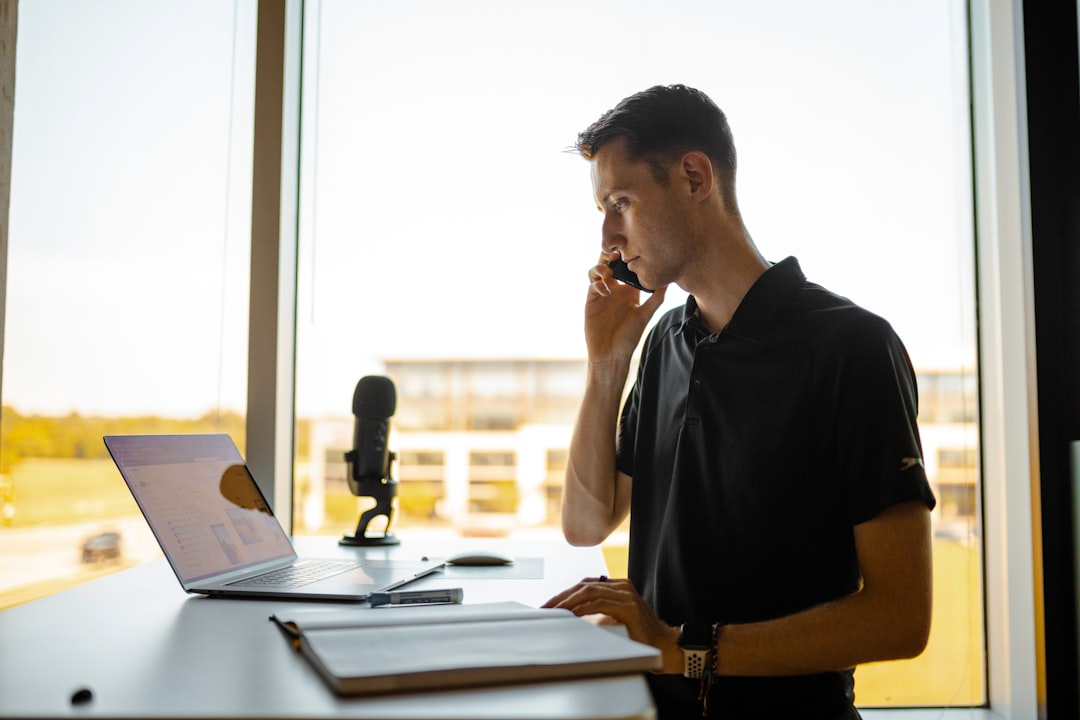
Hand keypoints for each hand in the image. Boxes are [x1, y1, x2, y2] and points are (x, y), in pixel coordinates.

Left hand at [542, 575, 682, 673]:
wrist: (664, 646)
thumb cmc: (639, 635)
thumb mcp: (614, 619)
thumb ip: (598, 612)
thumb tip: (571, 615)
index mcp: (618, 586)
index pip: (586, 584)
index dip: (566, 593)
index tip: (550, 604)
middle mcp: (622, 586)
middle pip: (584, 585)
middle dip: (562, 597)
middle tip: (546, 608)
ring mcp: (627, 595)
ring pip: (590, 592)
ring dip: (569, 602)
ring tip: (554, 612)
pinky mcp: (630, 607)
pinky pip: (600, 604)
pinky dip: (583, 609)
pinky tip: (572, 615)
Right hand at [585, 252, 666, 365]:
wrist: (611, 354)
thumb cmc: (629, 337)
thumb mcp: (645, 315)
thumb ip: (656, 298)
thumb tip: (668, 281)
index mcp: (629, 291)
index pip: (627, 268)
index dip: (627, 257)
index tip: (633, 250)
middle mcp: (615, 289)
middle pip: (609, 264)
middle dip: (610, 255)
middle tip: (617, 253)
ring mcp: (602, 294)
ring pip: (597, 271)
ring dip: (601, 267)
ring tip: (608, 271)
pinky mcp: (591, 301)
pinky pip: (592, 285)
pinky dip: (597, 283)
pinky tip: (605, 289)